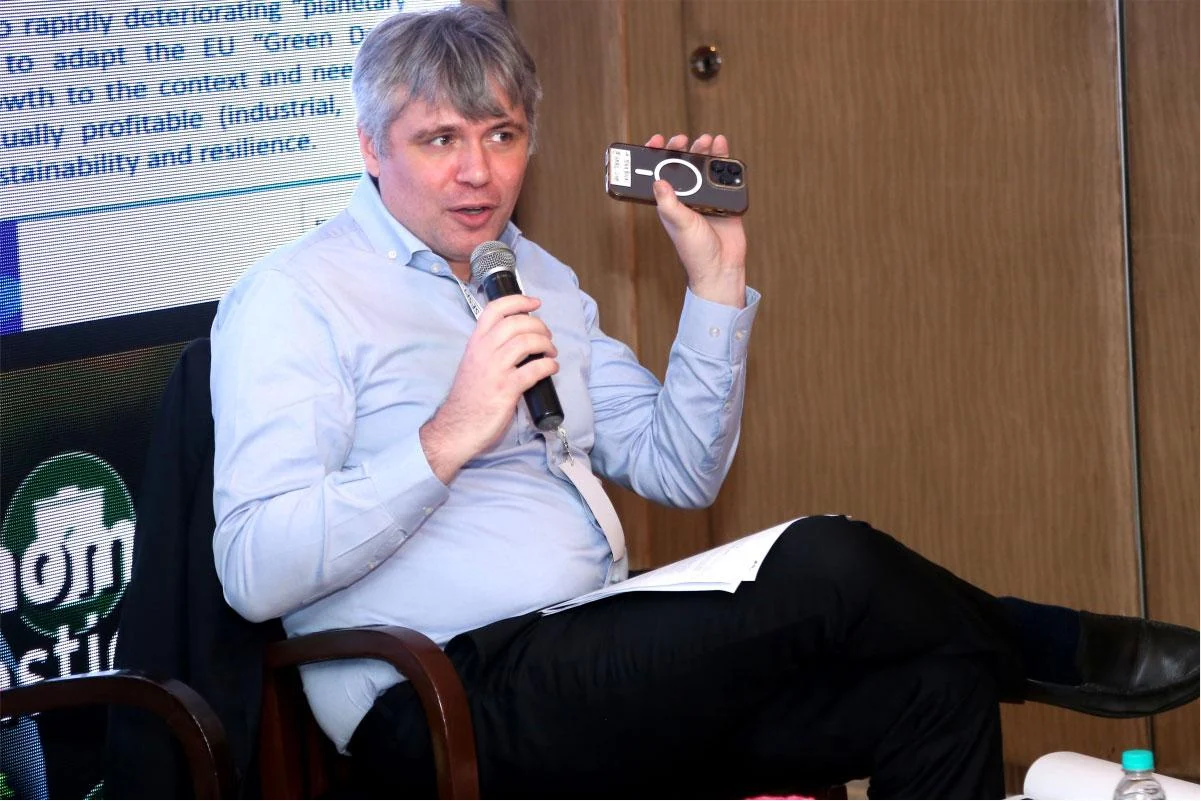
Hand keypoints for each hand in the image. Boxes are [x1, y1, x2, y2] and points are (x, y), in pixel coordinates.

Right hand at [420, 294, 558, 482]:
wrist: (456, 427)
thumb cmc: (468, 398)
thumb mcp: (473, 364)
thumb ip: (490, 349)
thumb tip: (518, 339)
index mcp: (475, 343)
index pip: (495, 309)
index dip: (518, 300)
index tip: (535, 303)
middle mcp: (483, 351)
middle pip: (517, 323)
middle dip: (539, 326)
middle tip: (547, 337)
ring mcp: (495, 370)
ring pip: (527, 342)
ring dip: (546, 344)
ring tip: (551, 353)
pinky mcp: (506, 389)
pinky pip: (534, 369)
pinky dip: (549, 366)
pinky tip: (552, 368)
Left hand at [647, 133, 746, 308]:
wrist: (722, 267)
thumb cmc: (695, 251)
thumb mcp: (679, 225)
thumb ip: (670, 204)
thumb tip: (658, 181)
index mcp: (669, 203)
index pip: (659, 173)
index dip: (656, 156)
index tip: (657, 140)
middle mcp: (686, 197)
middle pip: (683, 165)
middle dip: (683, 149)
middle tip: (684, 139)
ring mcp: (706, 197)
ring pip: (704, 167)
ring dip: (704, 151)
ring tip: (708, 139)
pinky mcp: (725, 199)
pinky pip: (725, 176)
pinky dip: (724, 161)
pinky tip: (723, 148)